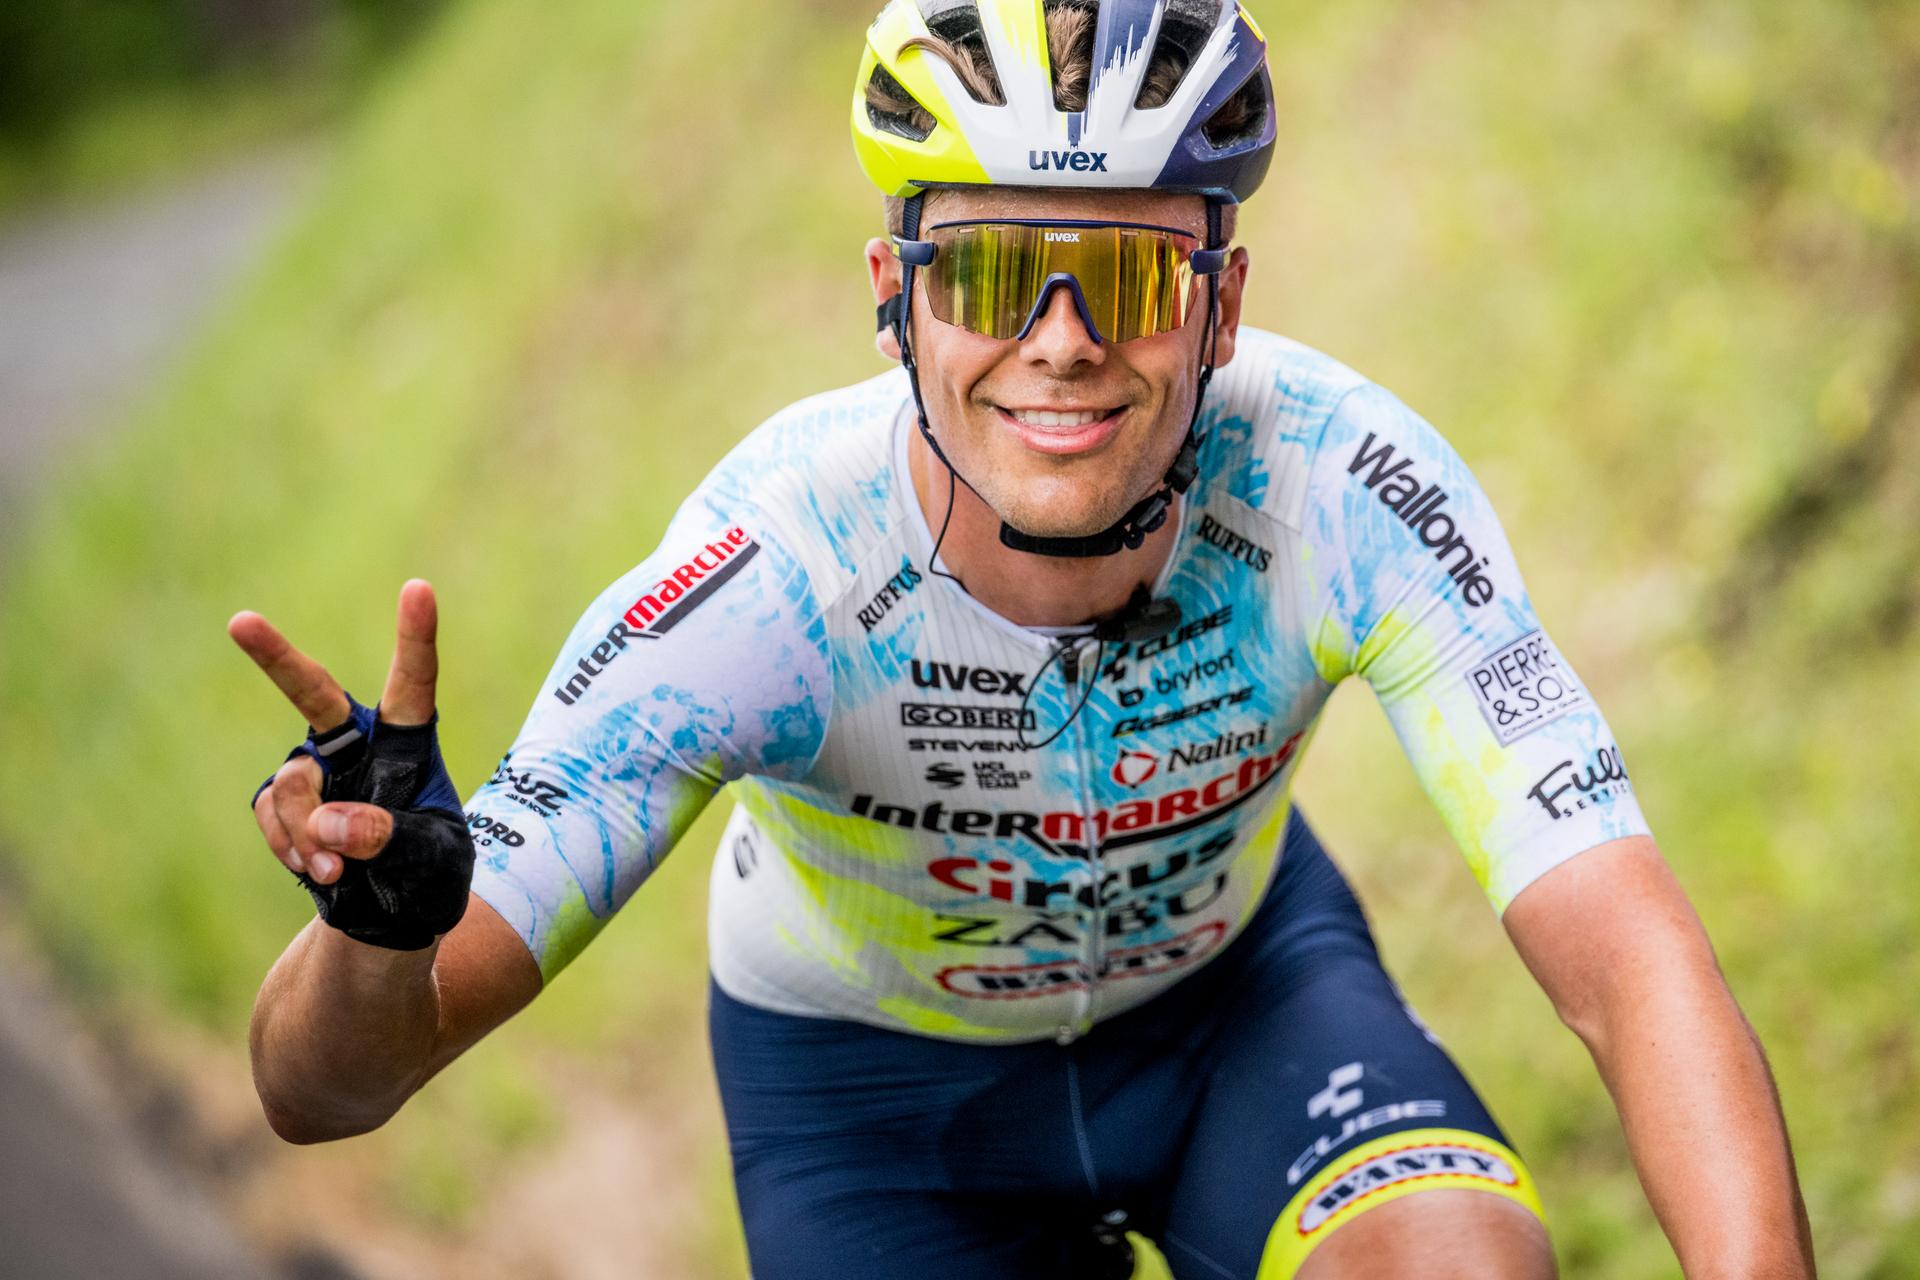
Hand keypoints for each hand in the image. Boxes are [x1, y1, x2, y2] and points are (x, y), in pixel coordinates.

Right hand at [229, 580, 439, 886]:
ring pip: (295, 784)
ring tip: (338, 870)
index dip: (415, 637)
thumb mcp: (432, 859)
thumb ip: (390, 837)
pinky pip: (273, 815)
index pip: (413, 682)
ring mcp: (317, 771)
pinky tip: (316, 871)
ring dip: (310, 832)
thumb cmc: (429, 873)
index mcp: (410, 743)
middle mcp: (358, 745)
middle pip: (316, 695)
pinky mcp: (286, 803)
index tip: (419, 588)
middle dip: (277, 660)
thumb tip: (330, 824)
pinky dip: (291, 846)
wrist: (391, 913)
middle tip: (241, 622)